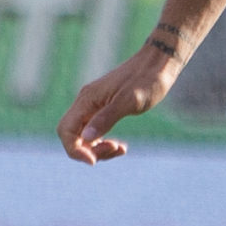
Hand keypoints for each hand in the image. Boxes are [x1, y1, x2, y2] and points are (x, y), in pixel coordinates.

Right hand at [58, 42, 180, 162]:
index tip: (94, 161)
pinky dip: (104, 143)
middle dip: (88, 150)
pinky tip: (121, 146)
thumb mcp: (129, 101)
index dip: (75, 150)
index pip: (66, 130)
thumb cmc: (147, 79)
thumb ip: (106, 118)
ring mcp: (94, 106)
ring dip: (98, 149)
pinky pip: (95, 132)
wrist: (158, 63)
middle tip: (115, 149)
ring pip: (84, 136)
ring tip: (120, 149)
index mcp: (87, 100)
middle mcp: (86, 103)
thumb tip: (86, 137)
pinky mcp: (104, 109)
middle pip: (72, 136)